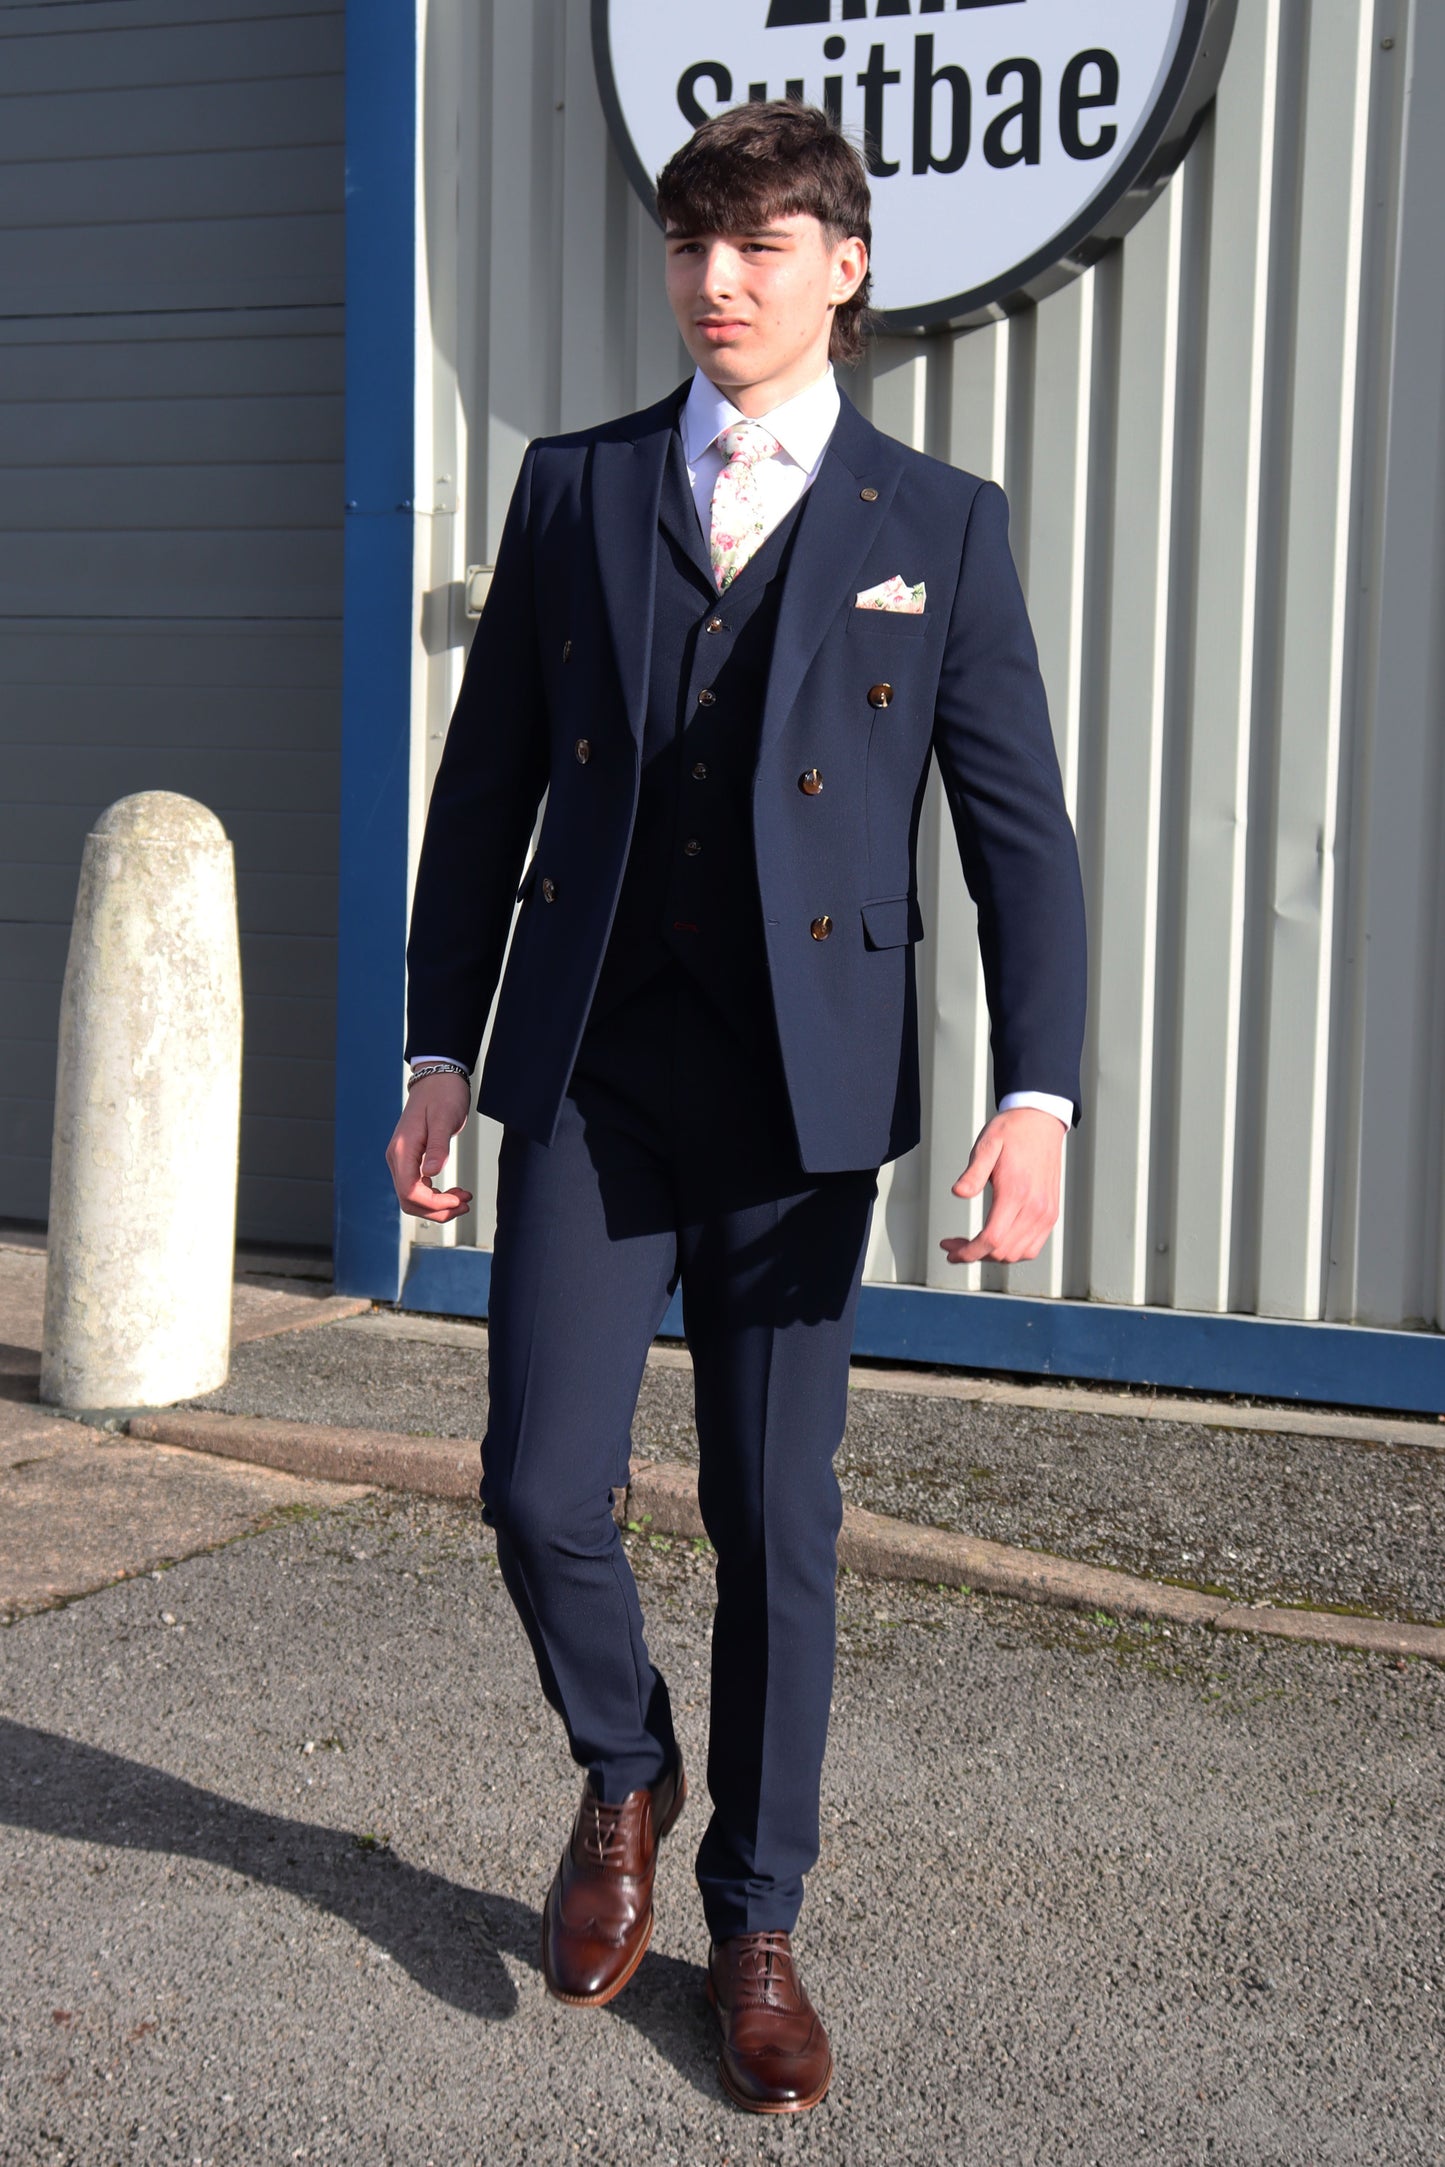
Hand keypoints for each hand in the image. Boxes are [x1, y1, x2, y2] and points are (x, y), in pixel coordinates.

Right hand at [385, 1073, 473, 1221]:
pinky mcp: (411, 1159)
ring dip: (437, 1205)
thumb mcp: (444, 1119)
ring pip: (413, 1198)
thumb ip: (437, 1147)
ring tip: (462, 1200)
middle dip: (437, 1210)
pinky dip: (435, 1196)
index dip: (434, 1204)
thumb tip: (432, 1172)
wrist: (437, 1079)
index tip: (457, 1200)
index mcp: (402, 1150)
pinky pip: (418, 1187)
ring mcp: (402, 1159)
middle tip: (464, 1205)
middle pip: (409, 1200)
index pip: (410, 1191)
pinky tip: (452, 1192)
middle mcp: (397, 1157)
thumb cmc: (442, 1094)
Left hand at [939, 1107, 1064, 1266]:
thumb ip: (973, 1173)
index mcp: (1016, 1192)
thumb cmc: (1012, 1132)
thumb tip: (959, 1192)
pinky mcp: (1051, 1214)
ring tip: (973, 1244)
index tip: (950, 1251)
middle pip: (1003, 1251)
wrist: (1041, 1121)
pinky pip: (1032, 1247)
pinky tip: (996, 1241)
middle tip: (954, 1245)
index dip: (968, 1252)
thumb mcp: (986, 1145)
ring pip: (1018, 1254)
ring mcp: (1046, 1213)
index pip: (992, 1238)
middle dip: (974, 1254)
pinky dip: (1013, 1252)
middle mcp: (1036, 1208)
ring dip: (993, 1256)